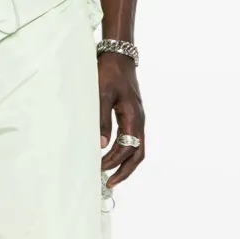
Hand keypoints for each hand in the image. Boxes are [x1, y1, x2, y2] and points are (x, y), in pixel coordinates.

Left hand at [98, 53, 144, 186]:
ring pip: (136, 147)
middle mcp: (138, 120)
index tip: (101, 169)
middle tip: (111, 183)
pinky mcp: (130, 115)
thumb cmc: (110, 72)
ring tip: (110, 174)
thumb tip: (101, 145)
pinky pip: (131, 139)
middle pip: (138, 153)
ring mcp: (136, 119)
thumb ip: (102, 120)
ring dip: (124, 162)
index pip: (128, 147)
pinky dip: (123, 151)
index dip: (115, 161)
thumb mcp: (102, 95)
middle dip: (125, 170)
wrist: (118, 56)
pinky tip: (111, 155)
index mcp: (134, 117)